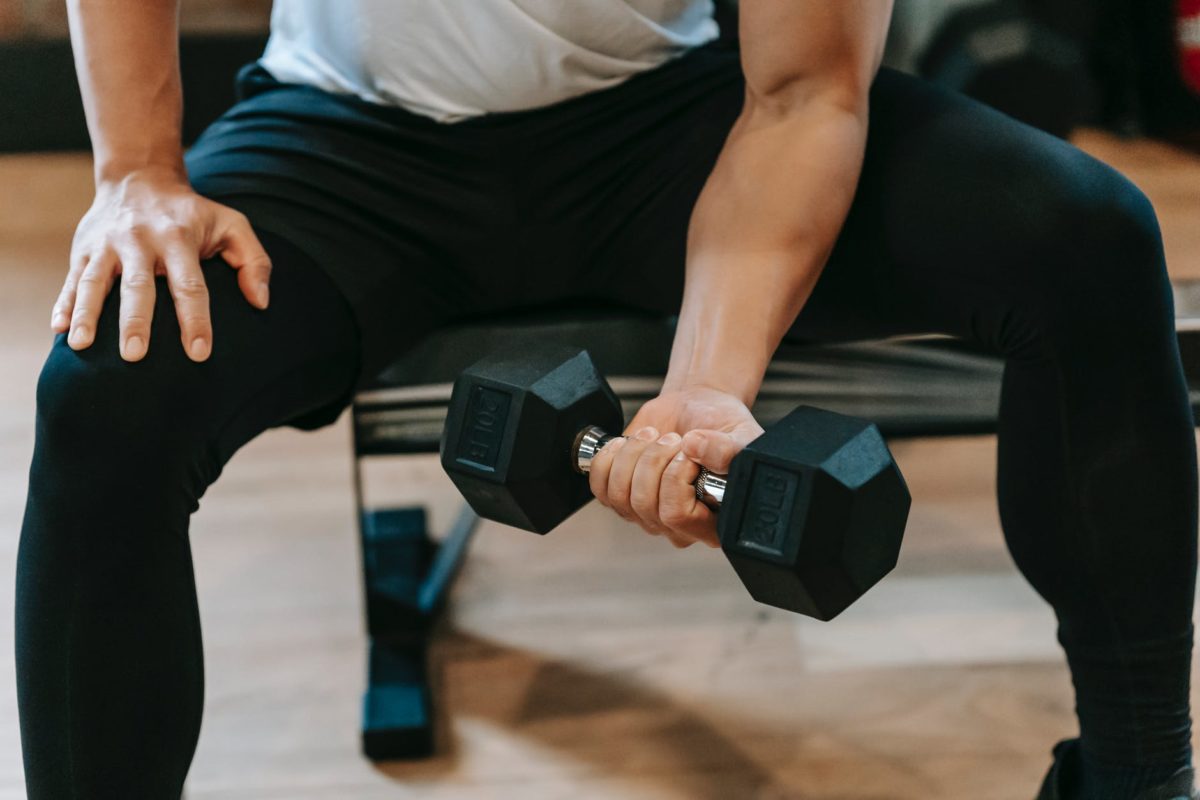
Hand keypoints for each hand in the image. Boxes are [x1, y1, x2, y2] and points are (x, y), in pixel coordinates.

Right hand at [54, 166, 271, 361]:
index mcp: (179, 239)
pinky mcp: (83, 248)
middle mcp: (140, 241)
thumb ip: (254, 260)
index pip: (189, 285)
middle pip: (138, 286)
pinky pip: (72, 279)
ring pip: (95, 281)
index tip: (198, 352)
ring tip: (81, 345)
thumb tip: (261, 302)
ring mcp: (107, 245)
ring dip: (88, 313)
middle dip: (135, 321)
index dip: (194, 320)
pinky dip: (64, 303)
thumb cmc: (192, 214)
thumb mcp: (231, 224)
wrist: (140, 177)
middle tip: (134, 356)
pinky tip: (58, 328)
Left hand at [588, 385, 763, 547]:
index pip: (677, 517)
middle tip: (674, 439)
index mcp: (714, 522)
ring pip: (620, 496)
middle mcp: (679, 525)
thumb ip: (728, 448)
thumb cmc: (723, 426)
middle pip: (644, 505)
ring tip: (655, 437)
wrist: (696, 408)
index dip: (675, 480)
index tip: (688, 453)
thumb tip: (694, 447)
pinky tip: (629, 444)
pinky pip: (600, 488)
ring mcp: (647, 514)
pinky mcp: (622, 496)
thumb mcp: (742, 435)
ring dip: (634, 455)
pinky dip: (610, 458)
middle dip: (655, 459)